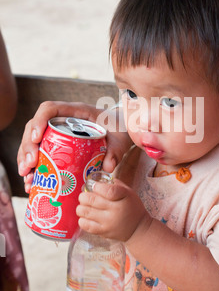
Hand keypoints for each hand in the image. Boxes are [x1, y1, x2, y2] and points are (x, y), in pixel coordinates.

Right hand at [17, 100, 131, 192]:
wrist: (121, 131)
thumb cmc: (119, 129)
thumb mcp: (120, 138)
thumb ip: (116, 150)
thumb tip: (107, 167)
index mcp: (76, 111)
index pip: (50, 109)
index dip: (39, 121)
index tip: (36, 139)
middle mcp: (62, 120)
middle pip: (35, 127)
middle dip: (27, 147)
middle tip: (29, 166)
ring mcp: (57, 133)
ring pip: (33, 142)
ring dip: (25, 159)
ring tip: (27, 177)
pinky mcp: (57, 146)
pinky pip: (39, 154)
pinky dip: (33, 168)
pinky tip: (30, 182)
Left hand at [77, 178, 150, 242]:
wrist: (137, 228)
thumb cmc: (131, 207)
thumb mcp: (128, 192)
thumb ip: (114, 184)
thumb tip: (97, 180)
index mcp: (124, 198)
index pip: (108, 190)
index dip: (97, 187)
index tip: (94, 186)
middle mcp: (115, 210)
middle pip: (92, 200)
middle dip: (84, 196)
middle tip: (84, 196)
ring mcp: (108, 222)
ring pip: (85, 212)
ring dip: (81, 207)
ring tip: (84, 206)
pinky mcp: (103, 232)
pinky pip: (85, 225)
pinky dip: (82, 219)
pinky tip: (85, 216)